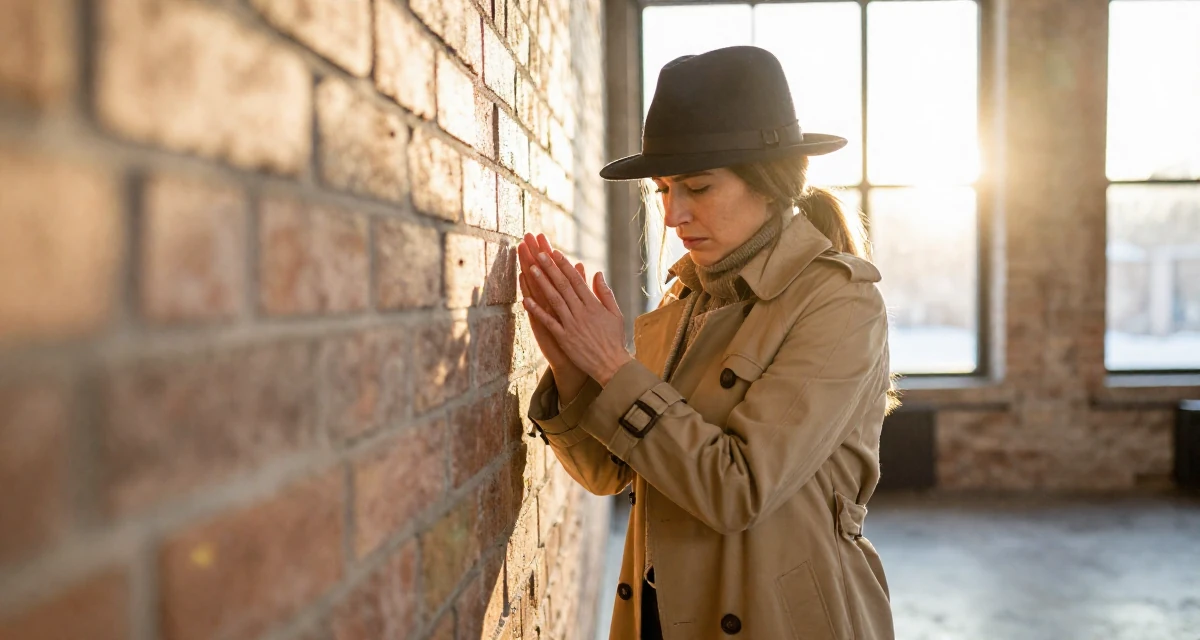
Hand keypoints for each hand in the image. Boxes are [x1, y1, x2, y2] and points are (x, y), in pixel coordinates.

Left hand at [521, 245, 631, 385]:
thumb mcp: (615, 314)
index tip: (555, 252)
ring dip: (542, 283)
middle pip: (563, 286)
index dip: (564, 265)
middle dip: (550, 268)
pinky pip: (548, 322)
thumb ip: (606, 293)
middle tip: (539, 253)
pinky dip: (537, 310)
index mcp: (594, 305)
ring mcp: (571, 324)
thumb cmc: (614, 339)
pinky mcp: (564, 338)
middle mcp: (581, 312)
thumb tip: (598, 273)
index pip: (577, 280)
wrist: (611, 364)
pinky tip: (526, 299)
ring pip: (554, 299)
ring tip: (531, 268)